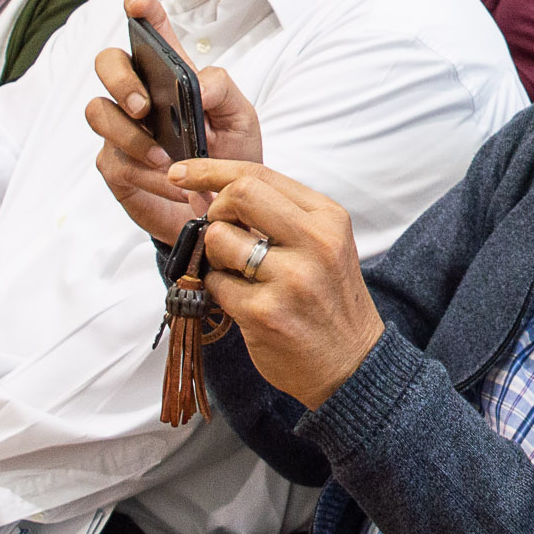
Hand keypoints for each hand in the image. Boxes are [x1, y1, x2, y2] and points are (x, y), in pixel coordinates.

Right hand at [86, 0, 266, 245]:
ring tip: (167, 159)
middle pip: (107, 63)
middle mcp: (140, 95)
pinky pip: (115, 160)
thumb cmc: (230, 155)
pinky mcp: (116, 165)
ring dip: (132, 136)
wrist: (223, 210)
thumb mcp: (240, 118)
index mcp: (171, 74)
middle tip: (143, 105)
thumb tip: (194, 85)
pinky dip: (146, 174)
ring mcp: (122, 129)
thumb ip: (222, 90)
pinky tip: (172, 183)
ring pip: (98, 112)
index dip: (140, 9)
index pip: (150, 31)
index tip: (138, 2)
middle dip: (118, 79)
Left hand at [171, 161, 383, 408]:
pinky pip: (216, 284)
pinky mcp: (266, 313)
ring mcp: (291, 278)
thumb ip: (278, 215)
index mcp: (328, 217)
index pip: (259, 174)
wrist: (352, 363)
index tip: (181, 173)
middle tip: (220, 232)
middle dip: (215, 210)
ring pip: (219, 239)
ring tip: (240, 276)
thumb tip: (212, 191)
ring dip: (215, 257)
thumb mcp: (322, 245)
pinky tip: (244, 303)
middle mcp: (315, 242)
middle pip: (238, 194)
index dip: (211, 170)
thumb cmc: (329, 301)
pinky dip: (220, 290)